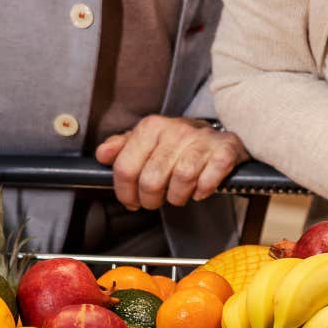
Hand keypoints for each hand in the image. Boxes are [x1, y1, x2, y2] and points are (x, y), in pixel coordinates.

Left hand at [95, 116, 247, 210]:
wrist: (218, 138)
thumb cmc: (179, 145)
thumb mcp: (148, 141)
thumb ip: (122, 147)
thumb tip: (103, 154)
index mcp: (152, 126)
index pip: (125, 168)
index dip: (125, 192)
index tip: (131, 200)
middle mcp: (176, 129)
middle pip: (151, 179)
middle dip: (152, 199)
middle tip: (156, 200)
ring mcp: (202, 139)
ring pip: (181, 180)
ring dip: (178, 197)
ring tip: (178, 194)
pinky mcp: (225, 150)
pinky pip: (208, 179)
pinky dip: (203, 190)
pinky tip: (200, 189)